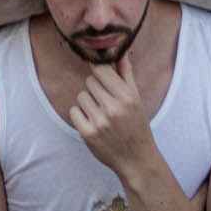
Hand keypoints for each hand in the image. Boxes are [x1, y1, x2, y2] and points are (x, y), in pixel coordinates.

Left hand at [64, 59, 159, 185]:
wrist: (136, 159)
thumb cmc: (136, 125)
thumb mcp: (136, 98)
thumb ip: (126, 73)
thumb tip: (119, 51)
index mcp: (127, 96)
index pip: (101, 69)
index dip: (98, 70)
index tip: (98, 74)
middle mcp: (113, 107)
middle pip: (89, 81)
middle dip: (95, 89)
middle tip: (105, 102)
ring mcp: (100, 121)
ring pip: (81, 96)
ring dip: (87, 103)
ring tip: (100, 114)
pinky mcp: (88, 133)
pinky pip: (74, 111)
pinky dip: (80, 115)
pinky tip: (92, 122)